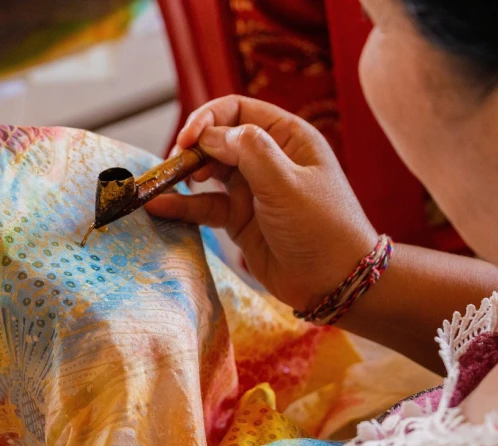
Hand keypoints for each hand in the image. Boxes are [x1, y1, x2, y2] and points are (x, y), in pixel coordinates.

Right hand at [145, 95, 377, 310]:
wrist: (336, 282)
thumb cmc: (322, 228)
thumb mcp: (286, 183)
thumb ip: (248, 151)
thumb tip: (210, 135)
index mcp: (286, 137)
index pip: (236, 111)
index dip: (206, 119)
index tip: (186, 142)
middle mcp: (267, 158)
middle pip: (217, 139)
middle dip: (191, 150)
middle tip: (173, 168)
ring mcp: (252, 189)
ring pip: (207, 172)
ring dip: (183, 176)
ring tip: (160, 184)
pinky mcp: (240, 219)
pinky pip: (205, 206)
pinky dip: (183, 205)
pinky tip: (161, 208)